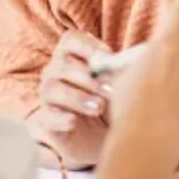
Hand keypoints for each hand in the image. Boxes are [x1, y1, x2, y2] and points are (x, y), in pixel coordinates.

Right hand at [30, 31, 111, 167]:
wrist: (106, 138)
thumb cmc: (113, 104)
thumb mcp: (122, 86)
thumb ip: (123, 71)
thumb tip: (131, 63)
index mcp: (73, 57)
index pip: (70, 40)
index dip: (87, 46)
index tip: (108, 57)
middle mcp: (56, 73)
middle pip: (62, 63)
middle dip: (87, 76)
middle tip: (110, 90)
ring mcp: (49, 97)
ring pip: (52, 88)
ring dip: (77, 97)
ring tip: (98, 107)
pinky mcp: (48, 122)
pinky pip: (48, 116)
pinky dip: (60, 118)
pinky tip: (73, 121)